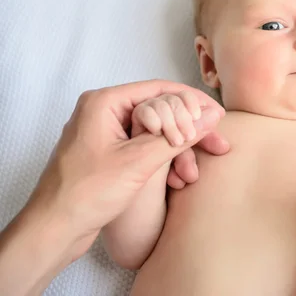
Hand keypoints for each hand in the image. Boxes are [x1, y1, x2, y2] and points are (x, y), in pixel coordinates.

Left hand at [31, 80, 227, 257]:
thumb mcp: (140, 161)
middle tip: (215, 142)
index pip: (159, 89)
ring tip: (194, 170)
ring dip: (175, 147)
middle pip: (158, 109)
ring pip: (152, 130)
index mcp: (104, 102)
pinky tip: (176, 175)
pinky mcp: (106, 152)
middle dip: (187, 128)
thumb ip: (180, 136)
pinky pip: (141, 145)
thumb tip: (212, 116)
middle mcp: (102, 111)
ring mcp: (103, 132)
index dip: (192, 100)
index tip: (218, 114)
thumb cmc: (87, 193)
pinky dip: (160, 157)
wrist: (53, 229)